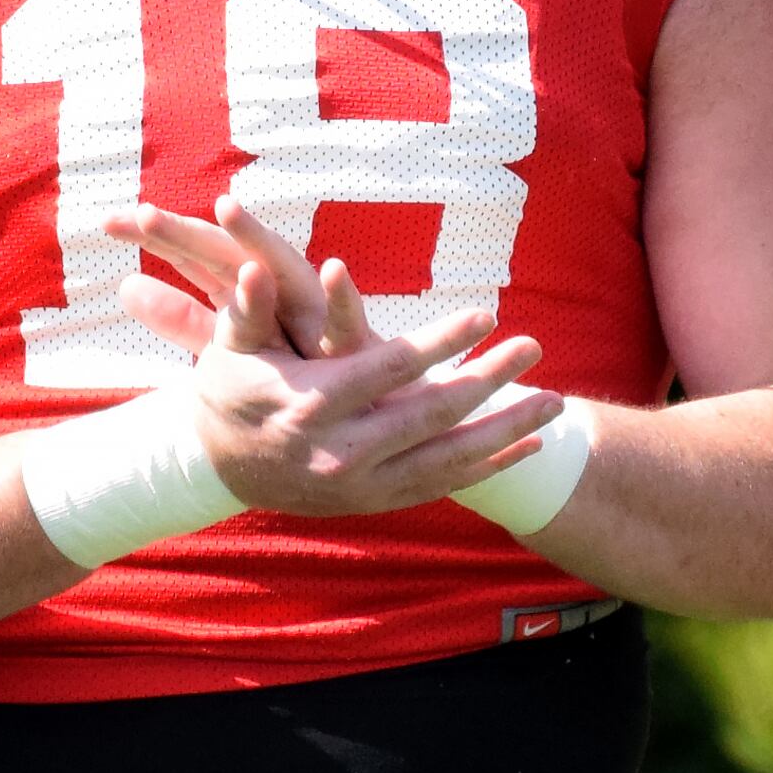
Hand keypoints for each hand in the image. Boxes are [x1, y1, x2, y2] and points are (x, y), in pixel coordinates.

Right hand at [112, 194, 562, 518]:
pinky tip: (527, 446)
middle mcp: (339, 452)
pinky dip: (488, 467)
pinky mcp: (373, 502)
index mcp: (309, 405)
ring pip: (447, 458)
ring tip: (554, 403)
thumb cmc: (229, 390)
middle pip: (431, 415)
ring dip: (506, 430)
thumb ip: (249, 309)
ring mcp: (360, 485)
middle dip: (488, 380)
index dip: (439, 342)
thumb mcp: (229, 347)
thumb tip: (256, 270)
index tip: (484, 315)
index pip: (388, 370)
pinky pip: (442, 485)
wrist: (218, 468)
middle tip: (533, 347)